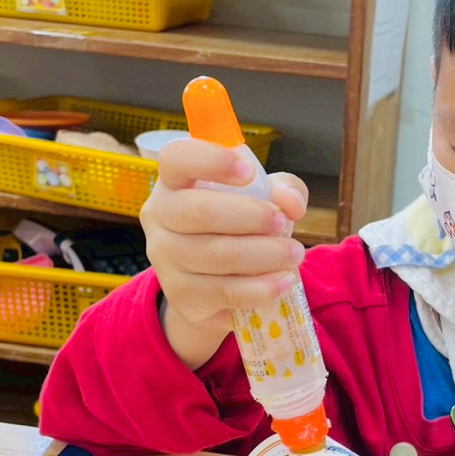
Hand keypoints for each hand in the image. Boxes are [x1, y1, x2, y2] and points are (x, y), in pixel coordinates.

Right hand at [140, 138, 308, 368]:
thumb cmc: (237, 227)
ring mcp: (166, 259)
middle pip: (201, 211)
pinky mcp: (182, 296)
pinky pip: (225, 292)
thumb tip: (291, 204)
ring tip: (294, 254)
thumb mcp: (261, 199)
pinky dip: (261, 288)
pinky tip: (284, 282)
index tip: (249, 171)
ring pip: (217, 254)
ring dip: (265, 254)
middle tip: (283, 223)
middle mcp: (161, 217)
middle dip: (251, 216)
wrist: (214, 285)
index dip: (211, 160)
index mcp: (175, 181)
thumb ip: (282, 190)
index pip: (177, 159)